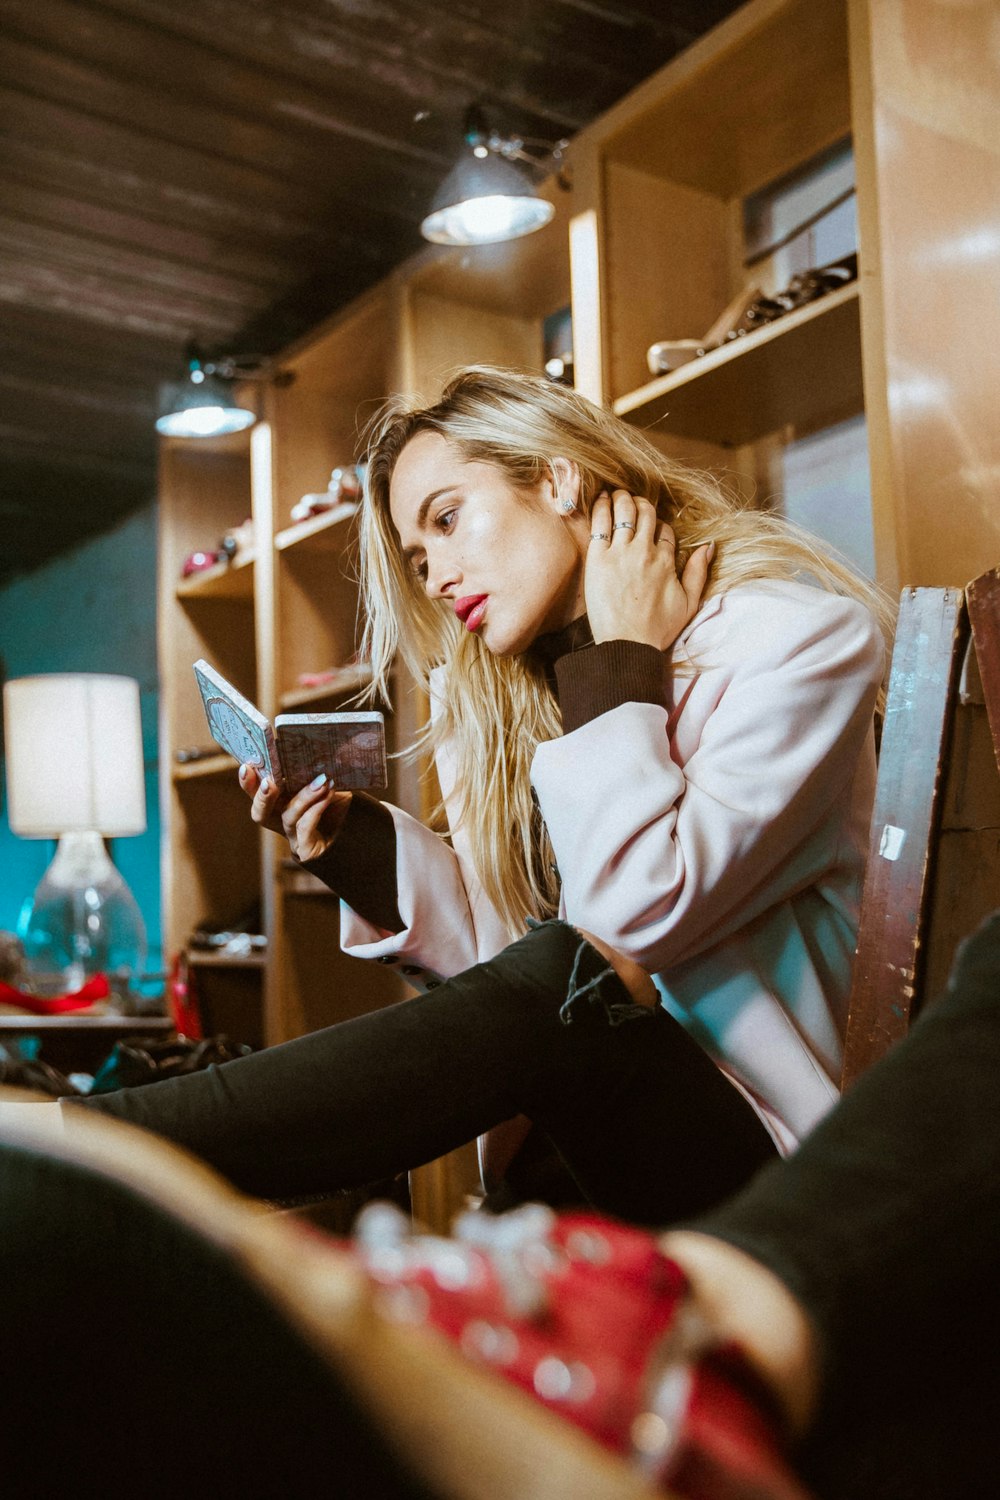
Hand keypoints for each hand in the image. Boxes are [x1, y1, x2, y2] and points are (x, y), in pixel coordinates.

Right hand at [238, 764, 351, 863]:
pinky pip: (306, 827)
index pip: (257, 793)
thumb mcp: (327, 785)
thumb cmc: (340, 806)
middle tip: (270, 782)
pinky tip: (328, 794)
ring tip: (321, 781)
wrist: (360, 836)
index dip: (248, 783)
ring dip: (303, 797)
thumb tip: (318, 751)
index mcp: (280, 804)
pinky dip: (316, 809)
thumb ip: (316, 772)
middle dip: (261, 797)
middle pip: (260, 813)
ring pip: (288, 816)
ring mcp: (293, 837)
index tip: (247, 766)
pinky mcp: (306, 849)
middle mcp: (281, 822)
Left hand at [585, 489, 713, 650]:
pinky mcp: (598, 558)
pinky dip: (602, 506)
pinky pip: (601, 523)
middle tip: (633, 501)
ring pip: (624, 511)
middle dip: (641, 503)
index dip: (658, 526)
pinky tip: (601, 499)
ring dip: (622, 498)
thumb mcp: (688, 603)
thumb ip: (698, 572)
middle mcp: (645, 552)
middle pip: (645, 514)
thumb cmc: (657, 629)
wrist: (627, 645)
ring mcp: (621, 553)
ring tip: (617, 495)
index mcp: (666, 561)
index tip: (651, 528)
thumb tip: (709, 547)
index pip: (664, 530)